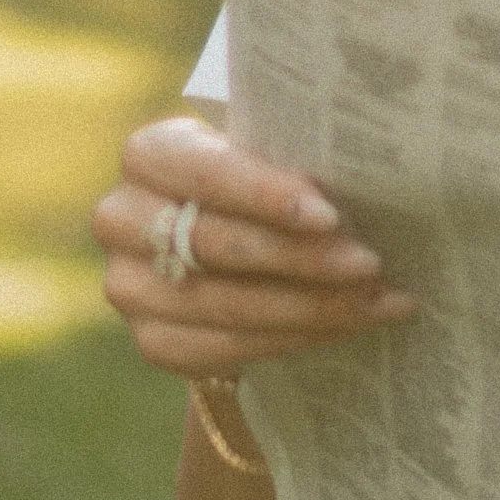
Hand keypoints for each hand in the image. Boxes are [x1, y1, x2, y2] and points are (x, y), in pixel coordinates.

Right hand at [93, 113, 416, 378]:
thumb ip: (292, 154)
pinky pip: (227, 348)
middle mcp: (121, 218)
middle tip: (370, 264)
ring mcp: (128, 286)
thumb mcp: (265, 150)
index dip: (263, 194)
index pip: (202, 171)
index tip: (329, 215)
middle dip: (301, 258)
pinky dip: (296, 338)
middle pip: (218, 245)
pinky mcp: (152, 340)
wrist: (230, 244)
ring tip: (377, 300)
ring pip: (227, 304)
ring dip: (312, 306)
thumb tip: (367, 171)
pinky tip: (348, 326)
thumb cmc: (260, 179)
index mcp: (150, 154)